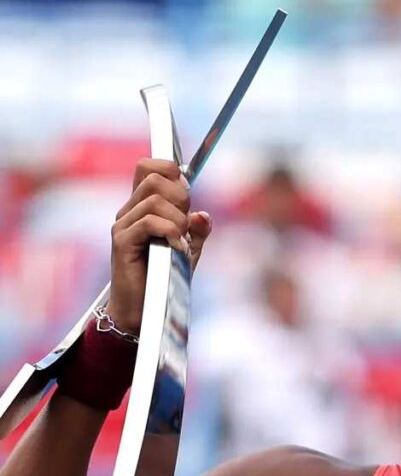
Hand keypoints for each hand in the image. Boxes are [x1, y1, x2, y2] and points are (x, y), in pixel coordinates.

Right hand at [107, 158, 213, 332]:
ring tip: (180, 241)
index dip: (170, 170)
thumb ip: (198, 230)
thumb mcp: (189, 250)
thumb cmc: (164, 277)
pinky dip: (170, 232)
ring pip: (155, 200)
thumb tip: (203, 214)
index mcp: (144, 206)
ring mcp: (124, 224)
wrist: (144, 308)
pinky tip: (176, 248)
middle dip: (181, 197)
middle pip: (154, 178)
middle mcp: (130, 210)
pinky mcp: (122, 241)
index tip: (186, 195)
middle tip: (185, 224)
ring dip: (178, 220)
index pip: (148, 167)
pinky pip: (149, 222)